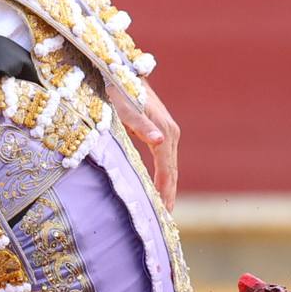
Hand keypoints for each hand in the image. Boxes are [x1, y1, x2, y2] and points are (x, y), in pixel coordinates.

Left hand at [116, 83, 179, 210]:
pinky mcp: (161, 131)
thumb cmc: (118, 89)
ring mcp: (167, 131)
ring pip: (171, 166)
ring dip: (168, 188)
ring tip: (165, 210)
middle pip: (172, 171)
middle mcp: (170, 133)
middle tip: (166, 221)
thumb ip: (141, 125)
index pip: (167, 169)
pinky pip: (165, 160)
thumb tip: (159, 141)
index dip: (165, 191)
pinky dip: (164, 176)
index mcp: (164, 132)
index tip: (162, 213)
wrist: (119, 70)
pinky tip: (160, 188)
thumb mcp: (125, 107)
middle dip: (169, 195)